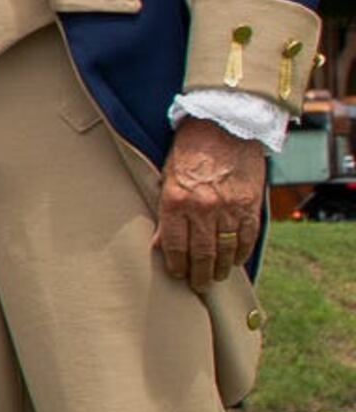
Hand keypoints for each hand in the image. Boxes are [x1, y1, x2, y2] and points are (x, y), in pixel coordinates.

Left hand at [157, 118, 267, 288]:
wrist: (224, 125)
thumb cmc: (189, 150)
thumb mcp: (166, 178)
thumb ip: (165, 212)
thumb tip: (159, 244)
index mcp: (175, 201)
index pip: (175, 247)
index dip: (177, 266)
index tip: (178, 275)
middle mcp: (202, 208)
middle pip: (202, 255)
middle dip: (200, 275)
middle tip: (199, 286)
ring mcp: (229, 208)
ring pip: (226, 251)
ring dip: (222, 268)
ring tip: (217, 276)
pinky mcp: (250, 205)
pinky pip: (247, 238)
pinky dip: (242, 253)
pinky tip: (236, 261)